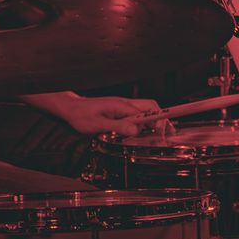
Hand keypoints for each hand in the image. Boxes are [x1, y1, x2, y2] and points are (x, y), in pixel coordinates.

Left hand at [53, 95, 167, 137]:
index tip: (162, 131)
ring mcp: (122, 107)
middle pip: (151, 107)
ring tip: (161, 133)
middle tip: (169, 132)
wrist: (70, 110)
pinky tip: (144, 132)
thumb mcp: (98, 124)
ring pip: (145, 111)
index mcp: (121, 105)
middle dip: (162, 118)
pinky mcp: (118, 112)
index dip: (158, 120)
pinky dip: (144, 122)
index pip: (147, 110)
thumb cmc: (80, 116)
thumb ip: (118, 126)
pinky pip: (136, 115)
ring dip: (154, 120)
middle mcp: (124, 104)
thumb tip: (136, 130)